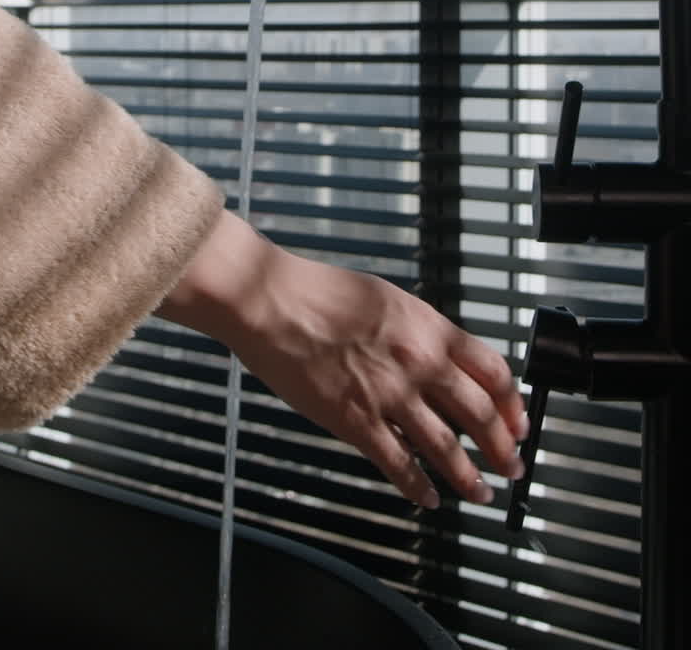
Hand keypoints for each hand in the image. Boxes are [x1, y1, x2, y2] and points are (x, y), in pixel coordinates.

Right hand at [160, 211, 527, 508]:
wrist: (273, 300)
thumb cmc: (322, 293)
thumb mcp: (389, 300)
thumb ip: (421, 332)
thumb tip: (443, 359)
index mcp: (429, 328)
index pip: (492, 371)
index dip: (512, 404)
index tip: (518, 422)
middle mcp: (418, 361)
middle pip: (480, 414)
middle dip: (503, 449)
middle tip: (512, 467)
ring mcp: (389, 394)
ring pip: (447, 447)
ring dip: (469, 476)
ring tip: (479, 492)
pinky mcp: (355, 420)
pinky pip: (399, 464)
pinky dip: (419, 487)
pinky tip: (427, 498)